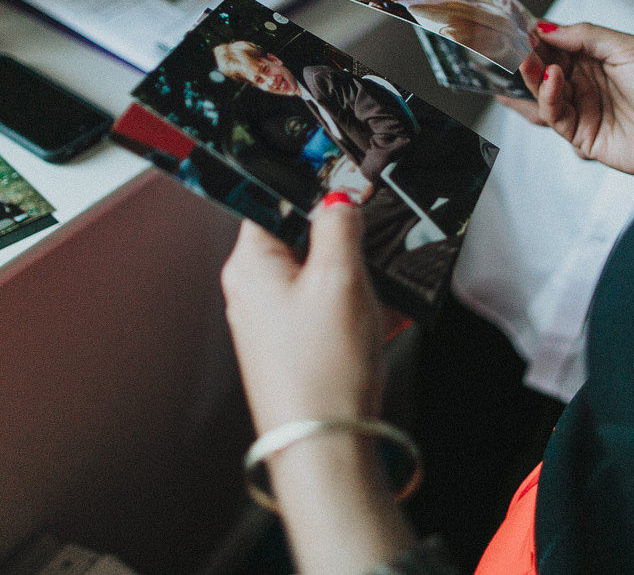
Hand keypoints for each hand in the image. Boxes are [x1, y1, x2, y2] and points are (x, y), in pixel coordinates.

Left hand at [221, 198, 383, 431]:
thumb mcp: (341, 278)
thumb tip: (339, 197)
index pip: (272, 199)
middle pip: (300, 239)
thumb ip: (340, 226)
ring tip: (382, 299)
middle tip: (372, 254)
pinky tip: (383, 324)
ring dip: (356, 281)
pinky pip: (327, 313)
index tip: (347, 186)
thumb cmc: (322, 369)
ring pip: (319, 277)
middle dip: (343, 244)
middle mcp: (252, 290)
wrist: (323, 448)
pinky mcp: (291, 349)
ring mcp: (270, 322)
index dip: (312, 189)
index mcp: (250, 264)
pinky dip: (356, 312)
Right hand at [501, 22, 633, 179]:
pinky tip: (550, 79)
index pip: (557, 43)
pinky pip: (554, 115)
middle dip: (527, 55)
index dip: (537, 35)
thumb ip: (585, 35)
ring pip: (542, 92)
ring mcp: (582, 109)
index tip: (518, 24)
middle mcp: (586, 83)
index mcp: (598, 58)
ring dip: (531, 76)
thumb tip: (546, 28)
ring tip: (527, 61)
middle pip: (544, 67)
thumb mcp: (628, 47)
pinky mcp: (581, 136)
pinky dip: (546, 97)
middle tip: (512, 43)